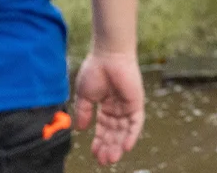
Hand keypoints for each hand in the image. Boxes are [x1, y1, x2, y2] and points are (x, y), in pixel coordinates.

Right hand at [73, 51, 144, 165]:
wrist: (107, 55)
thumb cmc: (95, 70)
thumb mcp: (84, 96)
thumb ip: (83, 113)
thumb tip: (81, 129)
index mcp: (106, 106)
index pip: (103, 129)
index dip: (98, 141)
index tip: (93, 153)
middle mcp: (118, 108)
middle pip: (114, 133)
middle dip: (108, 147)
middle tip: (102, 160)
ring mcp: (128, 106)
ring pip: (124, 131)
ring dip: (117, 145)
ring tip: (110, 157)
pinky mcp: (136, 103)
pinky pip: (136, 123)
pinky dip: (131, 135)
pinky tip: (124, 147)